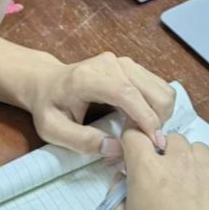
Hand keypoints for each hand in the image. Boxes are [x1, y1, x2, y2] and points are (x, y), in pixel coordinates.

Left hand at [24, 52, 175, 155]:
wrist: (47, 81)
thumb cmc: (49, 106)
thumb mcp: (53, 130)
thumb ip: (82, 141)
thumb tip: (117, 148)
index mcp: (88, 77)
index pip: (126, 94)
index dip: (145, 118)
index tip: (154, 142)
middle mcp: (109, 64)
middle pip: (153, 91)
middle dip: (157, 120)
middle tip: (142, 142)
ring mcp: (123, 62)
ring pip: (161, 89)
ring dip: (159, 114)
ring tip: (140, 131)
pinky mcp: (131, 65)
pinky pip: (158, 86)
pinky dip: (157, 106)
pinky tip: (139, 119)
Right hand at [105, 130, 208, 209]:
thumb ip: (115, 196)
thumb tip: (123, 179)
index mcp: (148, 169)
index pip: (135, 135)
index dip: (131, 143)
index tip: (132, 158)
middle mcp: (179, 162)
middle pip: (169, 138)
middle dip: (161, 152)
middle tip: (159, 177)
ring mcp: (207, 172)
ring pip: (196, 148)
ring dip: (187, 159)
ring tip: (184, 184)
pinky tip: (205, 192)